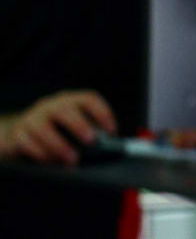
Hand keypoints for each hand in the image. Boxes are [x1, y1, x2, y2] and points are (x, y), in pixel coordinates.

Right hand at [0, 90, 116, 165]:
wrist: (20, 135)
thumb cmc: (57, 133)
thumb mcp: (73, 129)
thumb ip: (90, 135)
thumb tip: (111, 148)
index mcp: (70, 101)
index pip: (88, 99)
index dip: (102, 113)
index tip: (111, 131)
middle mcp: (50, 106)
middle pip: (65, 111)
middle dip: (79, 126)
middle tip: (91, 141)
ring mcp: (31, 119)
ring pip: (43, 128)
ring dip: (59, 146)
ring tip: (72, 160)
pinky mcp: (17, 134)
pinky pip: (27, 143)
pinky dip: (41, 154)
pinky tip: (51, 163)